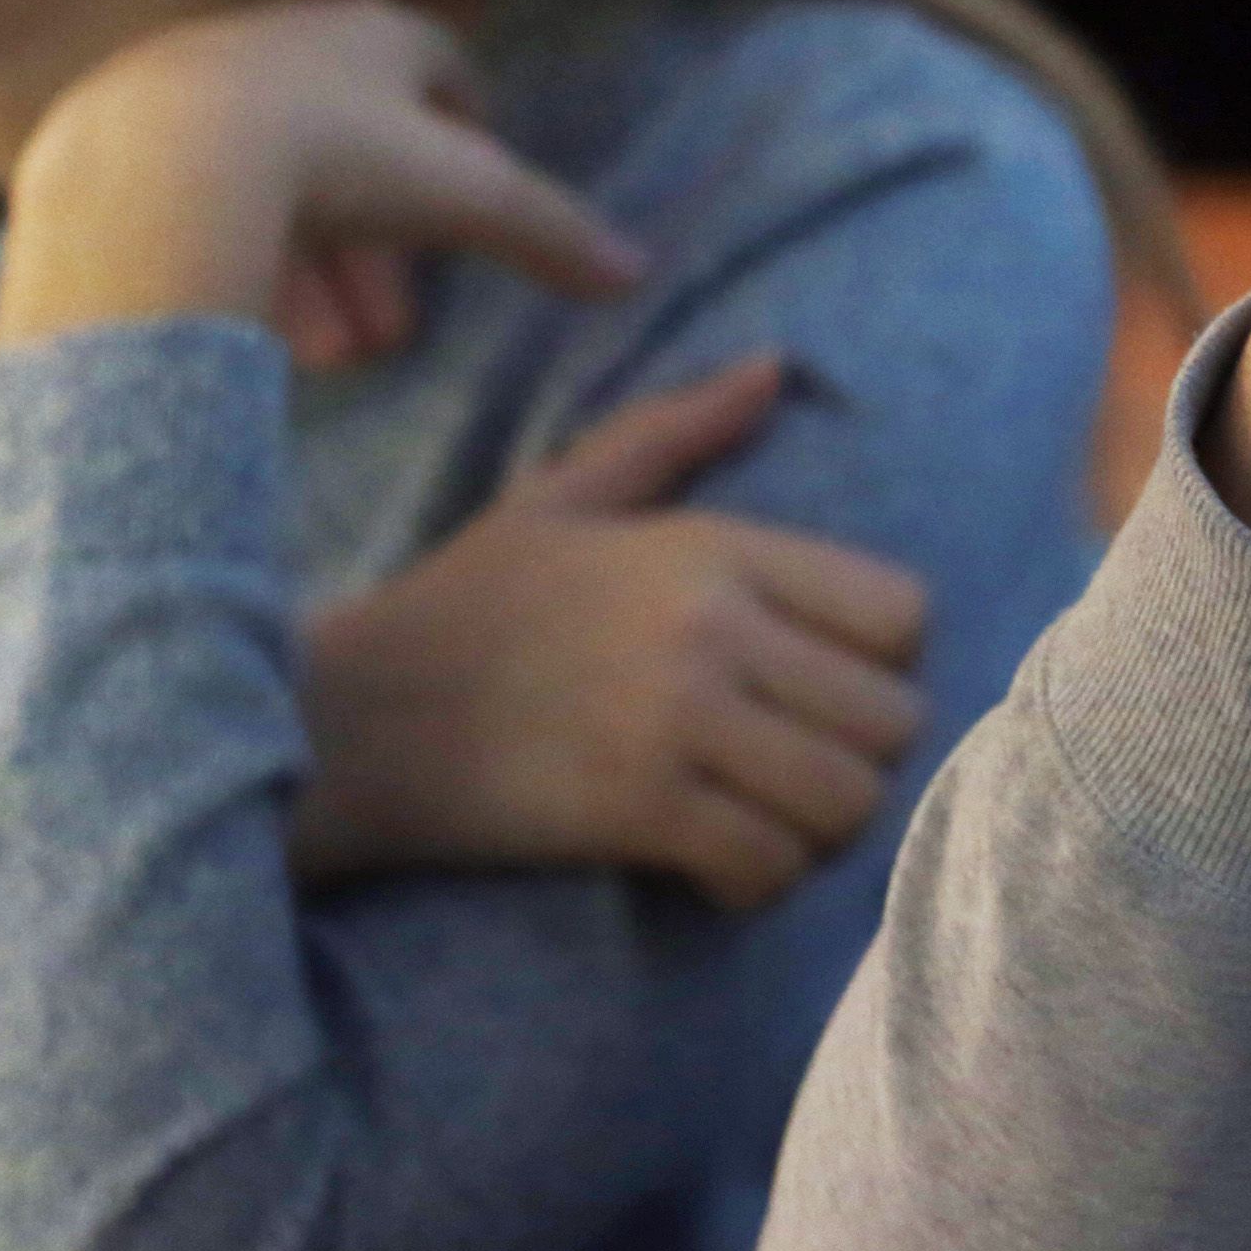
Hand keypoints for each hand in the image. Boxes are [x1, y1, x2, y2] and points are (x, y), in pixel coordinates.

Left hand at [0, 0, 643, 361]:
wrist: (155, 164)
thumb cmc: (329, 158)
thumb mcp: (462, 198)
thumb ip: (548, 232)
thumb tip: (636, 269)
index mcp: (369, 32)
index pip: (437, 65)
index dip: (465, 135)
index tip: (472, 202)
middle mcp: (282, 39)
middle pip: (351, 144)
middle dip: (381, 244)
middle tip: (392, 330)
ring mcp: (192, 81)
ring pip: (271, 183)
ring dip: (311, 269)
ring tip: (328, 354)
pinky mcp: (116, 136)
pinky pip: (195, 206)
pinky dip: (234, 263)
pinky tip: (245, 332)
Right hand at [285, 352, 931, 910]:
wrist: (349, 716)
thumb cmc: (463, 604)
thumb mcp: (566, 494)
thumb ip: (678, 429)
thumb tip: (774, 368)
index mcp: (711, 546)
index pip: (902, 610)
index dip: (881, 662)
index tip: (821, 688)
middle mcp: (712, 626)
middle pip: (893, 719)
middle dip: (859, 757)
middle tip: (797, 771)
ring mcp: (678, 720)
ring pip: (849, 802)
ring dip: (819, 829)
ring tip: (766, 820)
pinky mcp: (639, 810)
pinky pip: (771, 866)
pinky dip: (759, 882)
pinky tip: (715, 867)